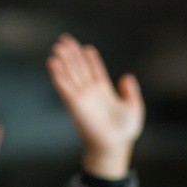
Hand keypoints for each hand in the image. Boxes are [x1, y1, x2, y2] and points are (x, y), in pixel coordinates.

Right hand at [47, 34, 143, 179]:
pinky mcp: (74, 104)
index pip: (95, 70)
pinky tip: (52, 64)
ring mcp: (81, 97)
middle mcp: (91, 93)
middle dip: (72, 54)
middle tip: (64, 40)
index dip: (91, 59)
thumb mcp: (134, 107)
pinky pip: (64, 87)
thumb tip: (126, 76)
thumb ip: (131, 92)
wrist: (114, 146)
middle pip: (79, 68)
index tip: (86, 47)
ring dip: (63, 61)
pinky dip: (58, 75)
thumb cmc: (124, 132)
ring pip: (70, 74)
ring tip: (57, 47)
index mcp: (105, 92)